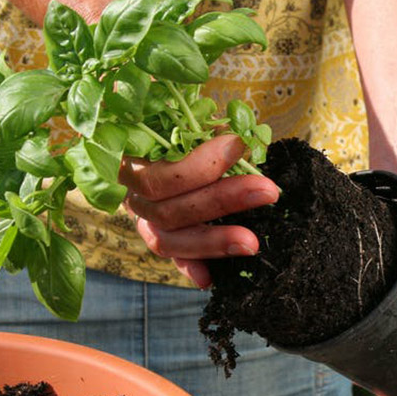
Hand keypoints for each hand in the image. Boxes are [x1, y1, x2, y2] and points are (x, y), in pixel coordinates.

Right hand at [119, 134, 279, 286]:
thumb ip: (200, 128)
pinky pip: (173, 258)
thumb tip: (240, 140)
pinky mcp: (159, 238)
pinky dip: (191, 267)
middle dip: (222, 200)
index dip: (199, 166)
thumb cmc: (170, 125)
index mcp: (128, 162)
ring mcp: (142, 221)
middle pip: (169, 210)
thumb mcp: (178, 117)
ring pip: (169, 241)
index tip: (238, 145)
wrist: (152, 145)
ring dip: (213, 242)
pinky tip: (210, 279)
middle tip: (267, 191)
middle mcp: (130, 196)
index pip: (159, 174)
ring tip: (251, 243)